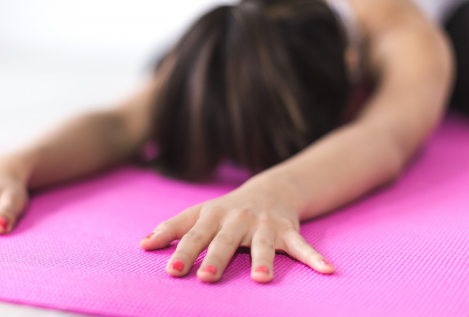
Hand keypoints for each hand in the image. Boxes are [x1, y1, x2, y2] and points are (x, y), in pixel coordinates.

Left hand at [139, 175, 333, 282]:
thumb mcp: (198, 214)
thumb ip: (172, 228)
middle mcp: (237, 219)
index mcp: (213, 216)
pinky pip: (301, 245)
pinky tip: (327, 270)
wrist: (269, 189)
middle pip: (225, 241)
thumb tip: (142, 244)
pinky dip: (314, 257)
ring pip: (263, 244)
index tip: (171, 270)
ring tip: (262, 279)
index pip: (194, 235)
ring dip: (263, 260)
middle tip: (206, 277)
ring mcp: (263, 225)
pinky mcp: (287, 230)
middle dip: (215, 258)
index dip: (182, 252)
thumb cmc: (225, 209)